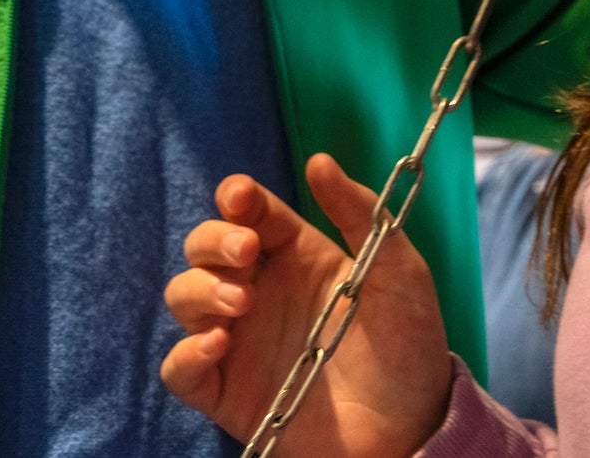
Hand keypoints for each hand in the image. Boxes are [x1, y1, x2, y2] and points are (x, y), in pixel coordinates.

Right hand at [161, 154, 453, 457]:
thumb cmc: (409, 346)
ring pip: (183, 297)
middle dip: (213, 240)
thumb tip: (318, 160)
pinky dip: (186, 353)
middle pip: (204, 247)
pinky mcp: (227, 392)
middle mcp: (260, 292)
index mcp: (298, 257)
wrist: (410, 429)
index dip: (237, 198)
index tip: (241, 199)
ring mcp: (239, 342)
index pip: (250, 212)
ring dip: (200, 290)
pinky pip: (179, 369)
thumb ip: (360, 215)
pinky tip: (218, 344)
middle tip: (247, 254)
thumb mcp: (400, 272)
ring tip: (241, 303)